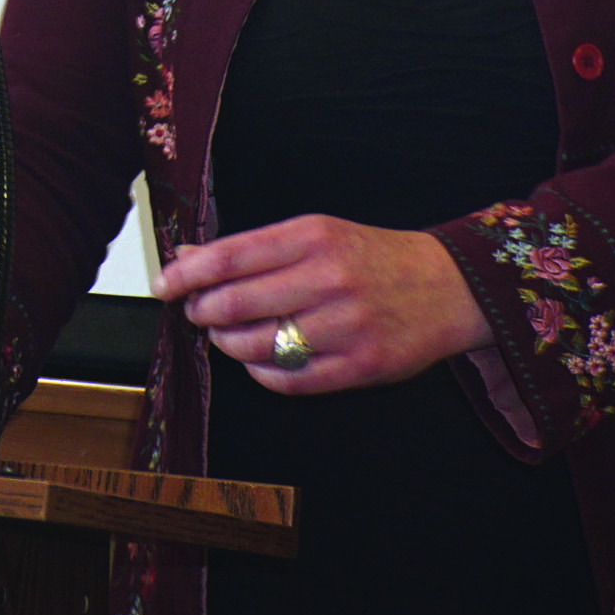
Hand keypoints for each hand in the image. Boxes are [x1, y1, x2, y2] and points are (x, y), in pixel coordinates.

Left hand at [152, 215, 489, 394]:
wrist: (450, 287)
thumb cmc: (372, 257)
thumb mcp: (317, 234)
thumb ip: (254, 248)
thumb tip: (190, 257)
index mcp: (313, 237)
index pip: (230, 257)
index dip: (187, 274)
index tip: (164, 285)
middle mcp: (328, 279)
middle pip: (235, 303)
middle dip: (203, 312)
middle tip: (197, 312)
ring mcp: (345, 326)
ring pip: (257, 345)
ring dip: (228, 343)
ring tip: (227, 335)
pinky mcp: (359, 367)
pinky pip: (288, 379)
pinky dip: (261, 372)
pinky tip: (259, 359)